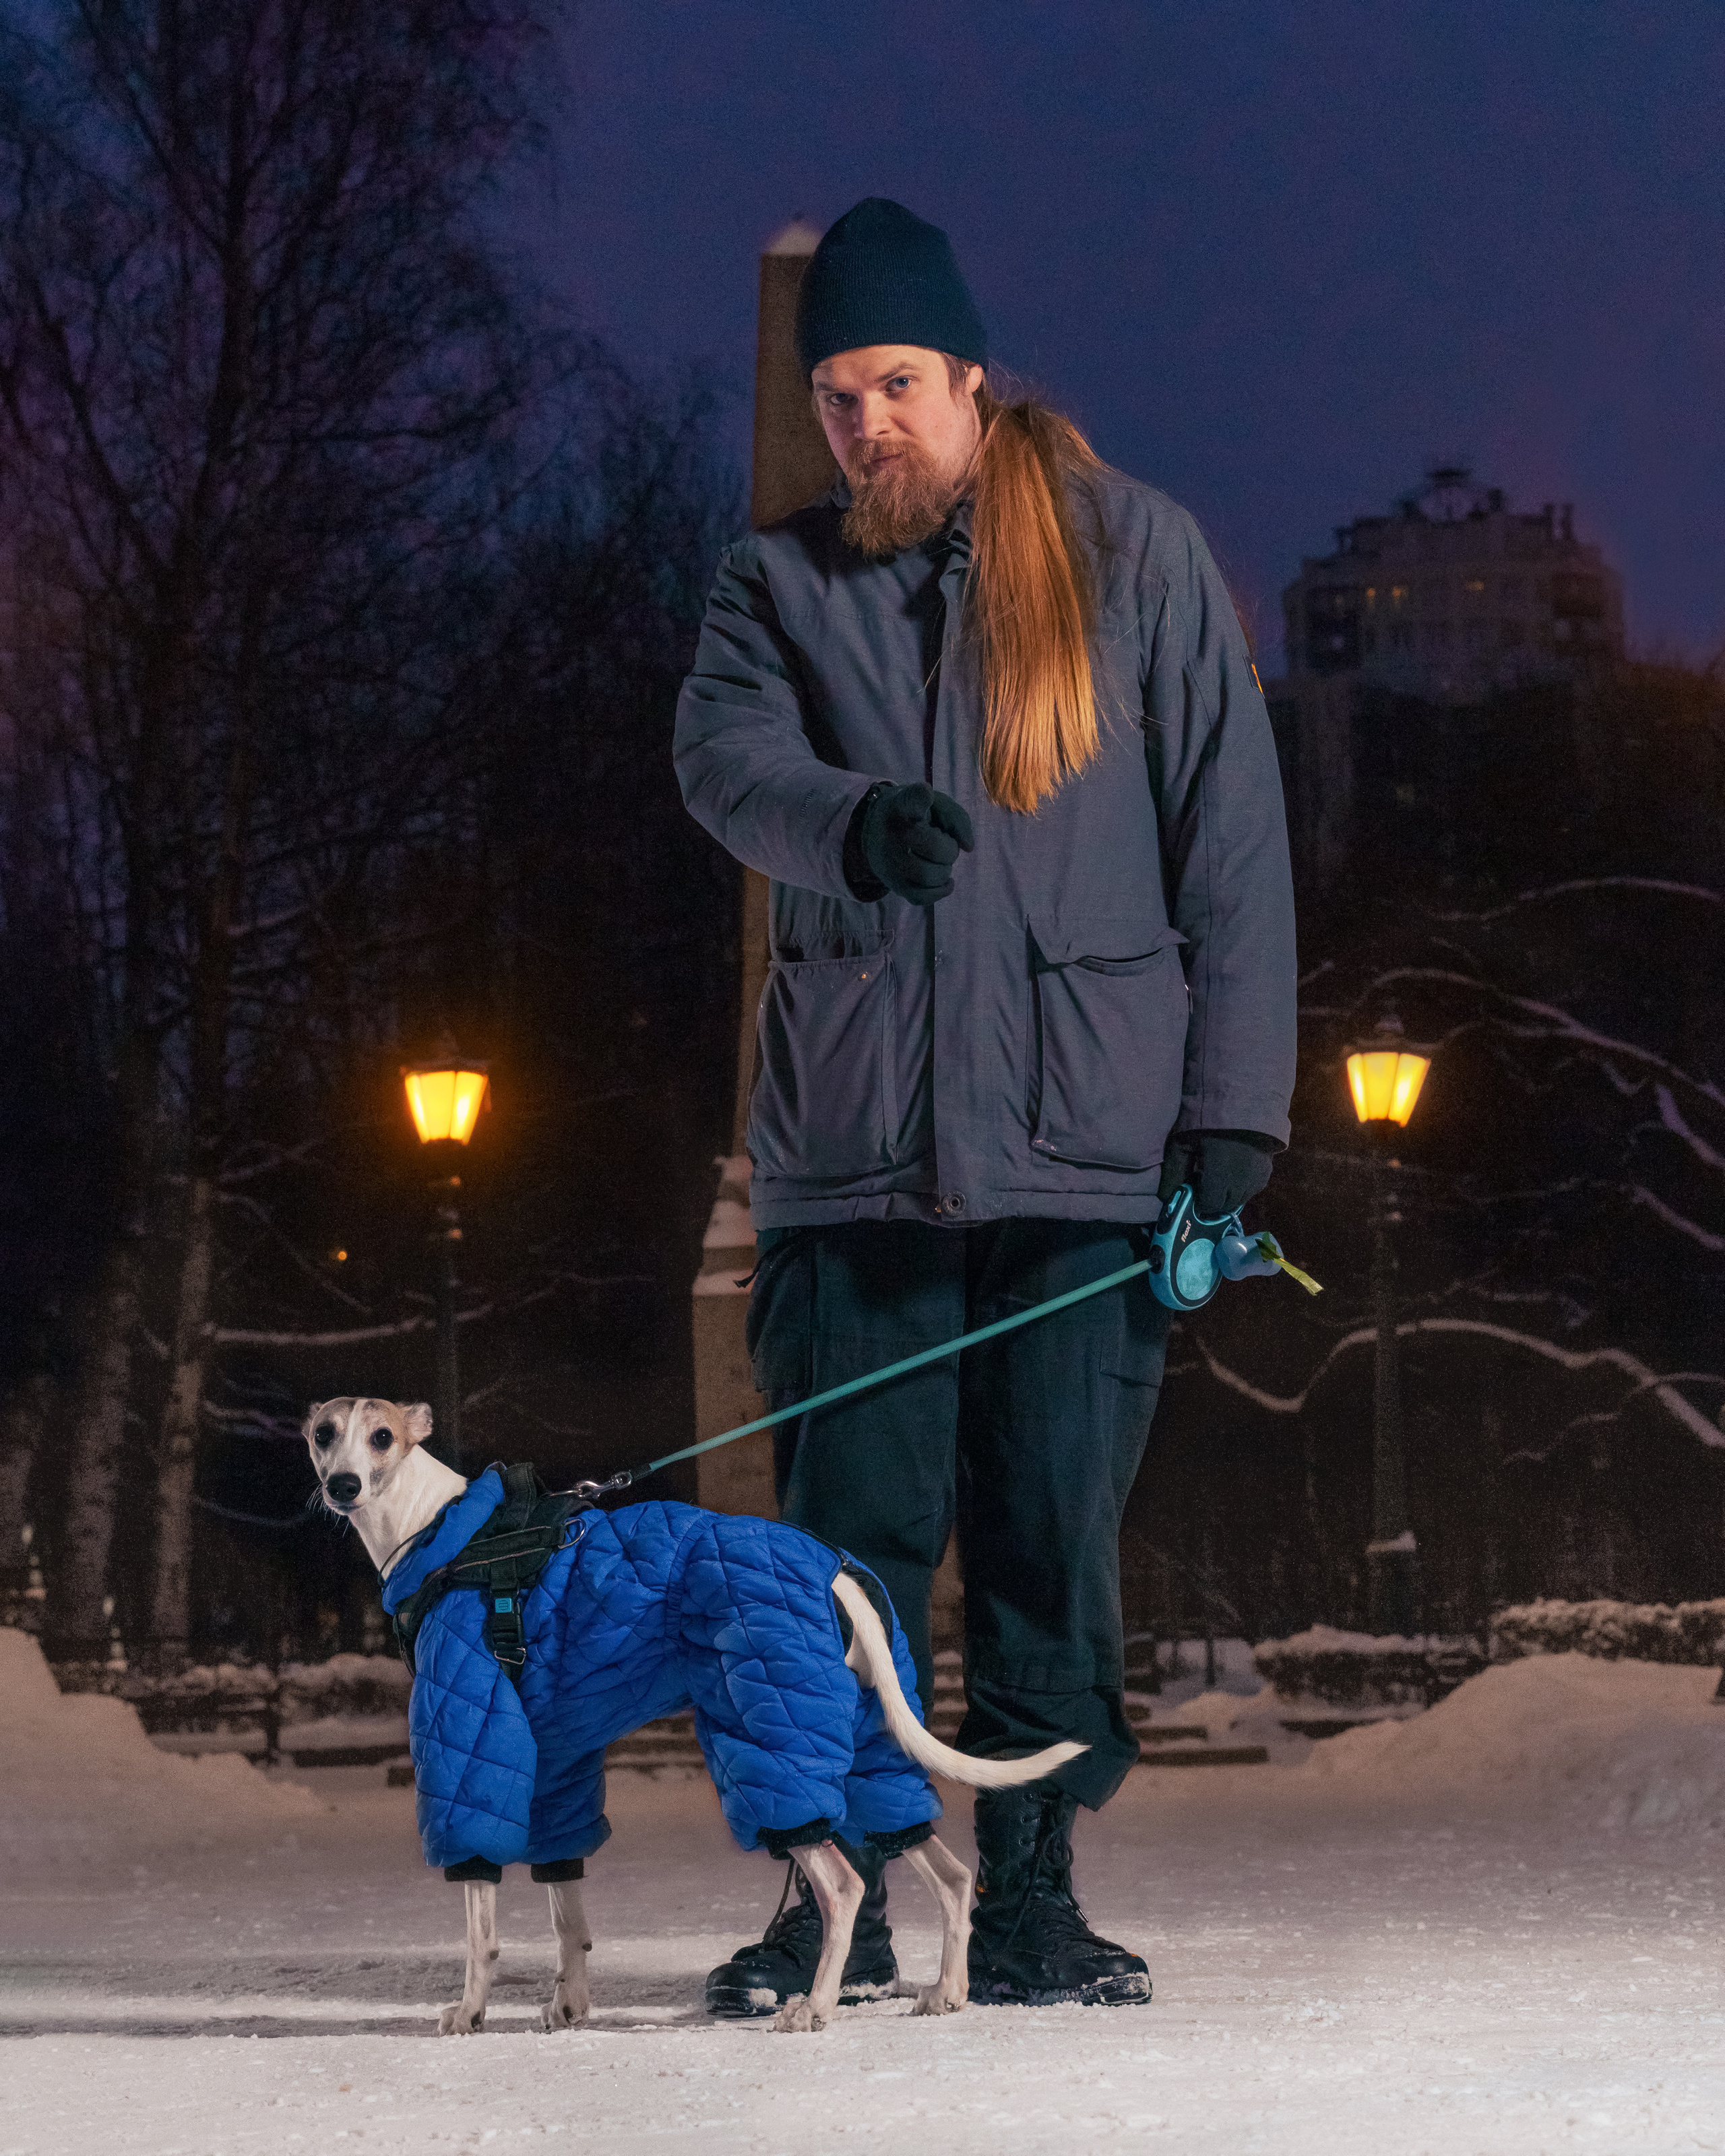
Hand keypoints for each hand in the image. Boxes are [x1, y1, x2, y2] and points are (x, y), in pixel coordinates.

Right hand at [859, 782, 973, 904]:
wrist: (876, 831)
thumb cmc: (916, 814)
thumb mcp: (935, 803)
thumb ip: (957, 817)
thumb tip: (968, 847)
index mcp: (903, 805)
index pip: (911, 801)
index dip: (920, 797)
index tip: (925, 792)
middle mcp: (892, 833)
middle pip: (936, 849)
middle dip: (950, 848)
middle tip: (941, 842)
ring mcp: (890, 862)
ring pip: (930, 876)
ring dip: (945, 870)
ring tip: (939, 859)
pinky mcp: (893, 884)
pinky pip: (922, 897)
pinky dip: (939, 891)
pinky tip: (945, 881)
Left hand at [1157, 1131, 1277, 1218]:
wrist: (1242, 1098)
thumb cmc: (1206, 1119)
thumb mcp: (1182, 1143)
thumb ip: (1174, 1173)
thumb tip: (1165, 1198)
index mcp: (1220, 1179)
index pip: (1209, 1206)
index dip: (1198, 1201)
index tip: (1192, 1189)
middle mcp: (1242, 1184)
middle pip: (1225, 1206)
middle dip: (1213, 1199)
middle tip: (1202, 1180)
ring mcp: (1258, 1177)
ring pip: (1241, 1198)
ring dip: (1228, 1193)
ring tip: (1218, 1173)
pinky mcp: (1268, 1169)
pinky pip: (1254, 1187)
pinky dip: (1243, 1185)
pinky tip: (1234, 1168)